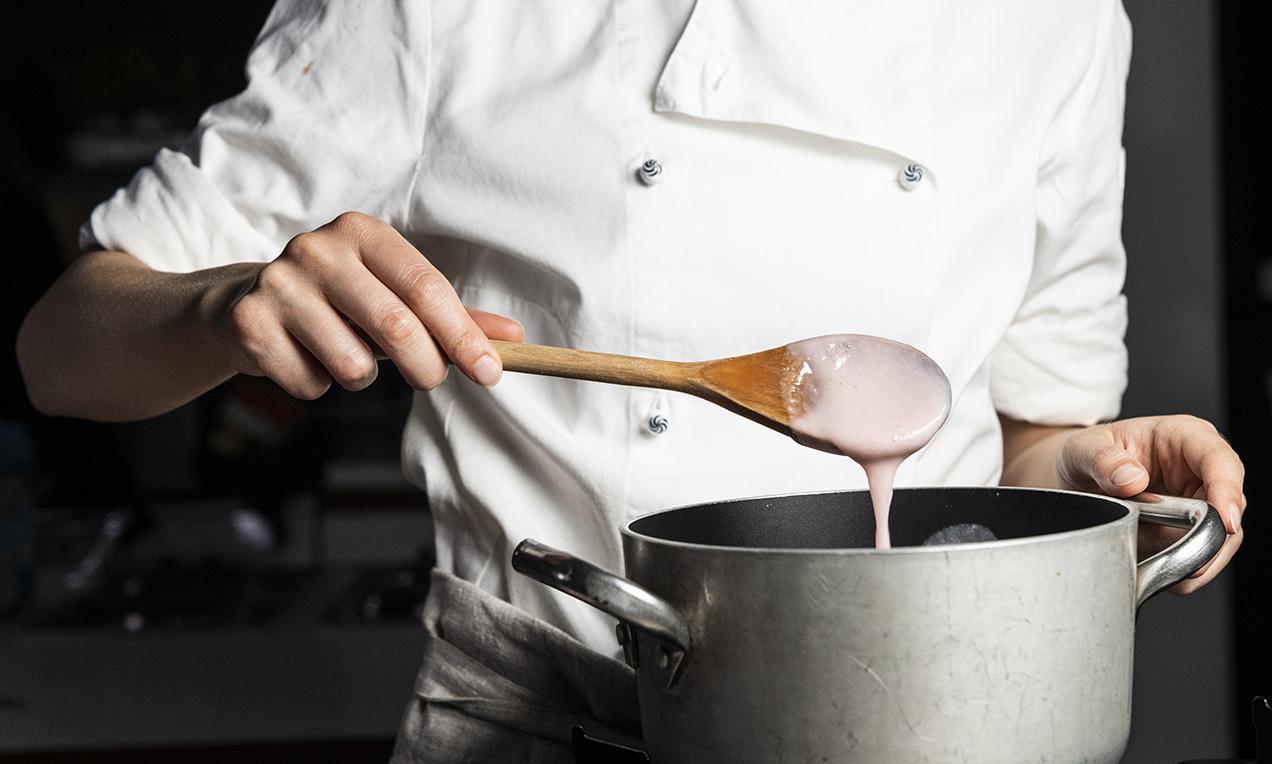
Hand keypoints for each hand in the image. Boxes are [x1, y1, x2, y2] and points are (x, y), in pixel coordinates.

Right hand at [217, 211, 523, 398]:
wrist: (245, 304)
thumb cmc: (338, 301)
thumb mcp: (394, 296)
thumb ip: (453, 316)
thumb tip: (513, 337)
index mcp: (363, 233)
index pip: (427, 289)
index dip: (464, 337)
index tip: (491, 372)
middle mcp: (318, 249)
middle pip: (396, 327)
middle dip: (427, 368)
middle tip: (430, 380)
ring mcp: (279, 284)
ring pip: (352, 365)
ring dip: (362, 378)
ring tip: (344, 354)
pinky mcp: (250, 324)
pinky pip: (310, 383)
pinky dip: (318, 385)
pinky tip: (305, 358)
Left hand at [1052, 415, 1244, 592]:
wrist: (1076, 478)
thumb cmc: (1087, 454)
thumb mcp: (1083, 449)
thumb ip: (1102, 460)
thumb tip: (1132, 479)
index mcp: (1183, 437)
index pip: (1220, 460)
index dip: (1228, 492)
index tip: (1226, 522)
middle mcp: (1199, 469)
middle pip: (1230, 507)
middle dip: (1209, 538)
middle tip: (1179, 559)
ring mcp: (1199, 501)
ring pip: (1220, 539)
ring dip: (1192, 558)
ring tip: (1153, 561)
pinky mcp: (1191, 530)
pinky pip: (1201, 557)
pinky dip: (1182, 570)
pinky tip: (1154, 567)